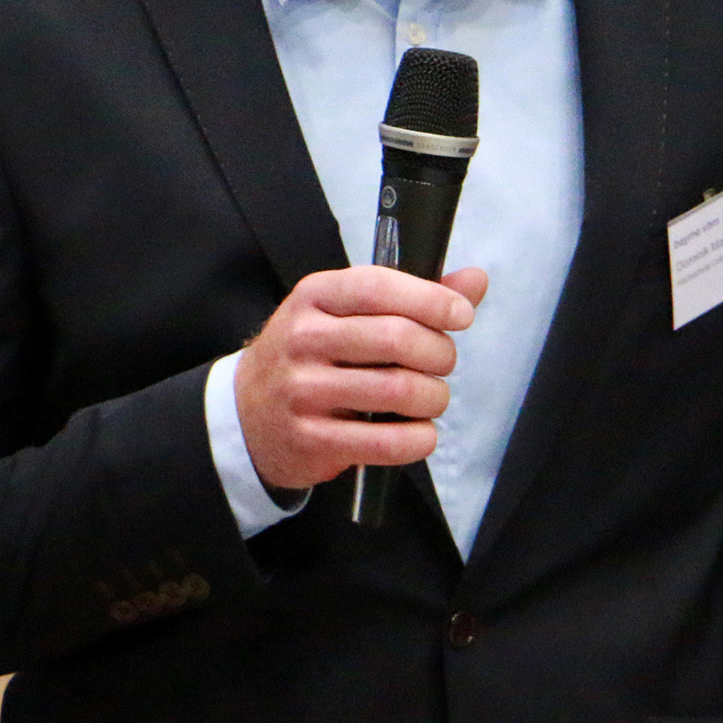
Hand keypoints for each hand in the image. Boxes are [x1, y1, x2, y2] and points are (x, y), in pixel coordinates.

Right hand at [233, 264, 487, 491]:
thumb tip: (474, 281)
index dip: (431, 300)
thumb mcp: (347, 312)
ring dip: (434, 397)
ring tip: (432, 398)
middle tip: (442, 363)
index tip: (461, 315)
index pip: (378, 288)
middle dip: (439, 353)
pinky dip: (418, 439)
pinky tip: (421, 433)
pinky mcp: (311, 439)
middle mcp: (304, 339)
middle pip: (396, 339)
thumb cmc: (312, 355)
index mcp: (314, 296)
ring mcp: (303, 391)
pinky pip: (384, 442)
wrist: (247, 413)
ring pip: (397, 391)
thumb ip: (412, 295)